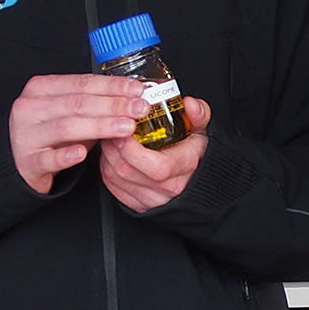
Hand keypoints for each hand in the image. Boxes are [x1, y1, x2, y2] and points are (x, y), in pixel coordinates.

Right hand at [10, 75, 144, 194]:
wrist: (20, 161)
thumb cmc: (50, 134)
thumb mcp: (70, 112)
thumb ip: (96, 104)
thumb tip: (133, 98)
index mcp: (41, 88)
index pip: (81, 83)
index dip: (111, 86)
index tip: (136, 89)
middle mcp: (30, 108)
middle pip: (77, 104)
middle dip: (113, 105)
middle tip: (139, 109)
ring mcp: (26, 135)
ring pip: (66, 127)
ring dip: (100, 126)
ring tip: (126, 128)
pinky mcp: (27, 162)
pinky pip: (48, 159)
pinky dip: (66, 155)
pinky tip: (83, 153)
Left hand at [98, 94, 211, 212]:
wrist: (199, 180)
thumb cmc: (196, 154)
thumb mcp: (201, 130)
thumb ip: (199, 114)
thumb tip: (190, 104)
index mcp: (183, 169)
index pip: (155, 167)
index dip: (132, 149)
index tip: (125, 132)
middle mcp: (167, 189)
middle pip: (127, 171)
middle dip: (113, 146)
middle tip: (112, 128)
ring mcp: (151, 199)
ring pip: (115, 178)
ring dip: (107, 155)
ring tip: (111, 139)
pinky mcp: (138, 205)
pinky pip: (112, 187)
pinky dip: (107, 168)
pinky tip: (112, 155)